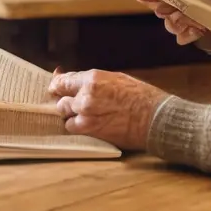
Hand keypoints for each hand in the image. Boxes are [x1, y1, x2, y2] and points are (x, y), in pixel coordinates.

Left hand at [48, 69, 169, 150]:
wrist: (154, 118)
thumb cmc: (140, 96)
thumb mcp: (115, 79)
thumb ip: (92, 81)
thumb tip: (74, 80)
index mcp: (92, 79)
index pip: (62, 82)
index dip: (57, 84)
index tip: (56, 86)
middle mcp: (85, 96)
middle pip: (60, 100)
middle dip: (65, 101)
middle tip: (72, 102)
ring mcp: (85, 116)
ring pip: (65, 115)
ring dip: (70, 114)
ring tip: (85, 114)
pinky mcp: (90, 131)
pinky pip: (72, 128)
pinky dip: (76, 126)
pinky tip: (87, 124)